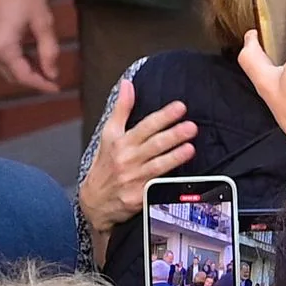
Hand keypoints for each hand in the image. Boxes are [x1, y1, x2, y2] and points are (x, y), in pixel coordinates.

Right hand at [0, 0, 59, 92]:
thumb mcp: (42, 20)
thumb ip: (49, 51)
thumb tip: (53, 74)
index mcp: (2, 48)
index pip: (23, 76)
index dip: (41, 85)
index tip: (57, 87)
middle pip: (10, 75)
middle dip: (31, 79)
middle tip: (51, 78)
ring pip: (1, 67)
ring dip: (20, 70)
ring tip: (41, 67)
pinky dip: (10, 59)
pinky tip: (25, 54)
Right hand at [80, 79, 195, 235]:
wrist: (94, 201)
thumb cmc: (104, 164)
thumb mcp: (109, 134)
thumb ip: (121, 109)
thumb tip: (127, 84)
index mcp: (121, 142)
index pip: (145, 126)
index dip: (163, 116)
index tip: (180, 107)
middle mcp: (127, 159)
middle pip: (154, 145)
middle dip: (173, 135)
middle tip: (191, 126)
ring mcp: (134, 179)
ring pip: (157, 166)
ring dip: (175, 156)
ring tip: (190, 147)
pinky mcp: (139, 197)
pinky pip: (156, 186)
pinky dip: (169, 180)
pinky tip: (183, 175)